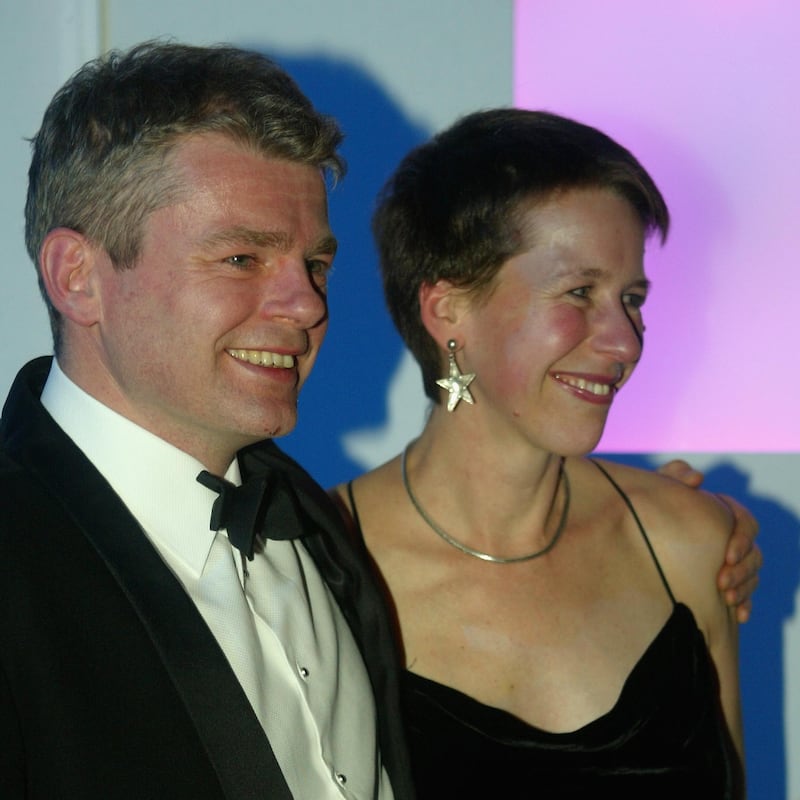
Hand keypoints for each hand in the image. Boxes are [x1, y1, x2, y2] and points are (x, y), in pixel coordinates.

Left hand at [657, 459, 760, 622]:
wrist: (638, 528)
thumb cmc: (654, 502)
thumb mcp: (660, 486)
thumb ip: (676, 475)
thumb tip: (696, 478)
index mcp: (724, 512)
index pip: (746, 523)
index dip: (741, 540)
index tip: (727, 556)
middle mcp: (732, 537)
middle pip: (753, 554)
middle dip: (742, 571)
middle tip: (721, 584)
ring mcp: (732, 560)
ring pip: (752, 575)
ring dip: (743, 588)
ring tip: (726, 598)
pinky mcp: (725, 581)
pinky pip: (745, 595)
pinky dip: (744, 604)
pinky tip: (738, 616)